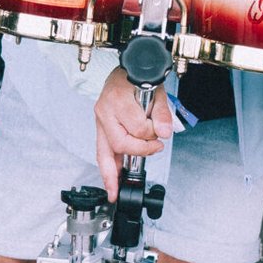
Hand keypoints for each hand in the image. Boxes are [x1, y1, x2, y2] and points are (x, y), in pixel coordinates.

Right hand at [93, 68, 173, 197]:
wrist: (125, 70)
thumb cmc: (137, 78)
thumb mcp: (156, 91)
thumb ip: (162, 113)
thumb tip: (163, 133)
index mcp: (118, 100)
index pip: (138, 128)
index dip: (152, 134)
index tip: (161, 133)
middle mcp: (105, 111)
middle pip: (120, 143)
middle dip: (139, 151)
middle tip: (154, 149)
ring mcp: (100, 120)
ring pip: (103, 152)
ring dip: (110, 174)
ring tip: (114, 192)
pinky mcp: (100, 127)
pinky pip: (101, 151)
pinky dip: (107, 168)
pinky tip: (111, 182)